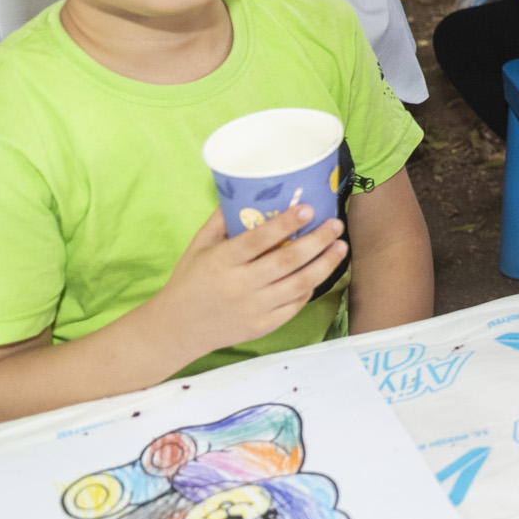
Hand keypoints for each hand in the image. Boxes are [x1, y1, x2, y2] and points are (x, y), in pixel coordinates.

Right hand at [150, 208, 346, 359]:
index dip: (286, 223)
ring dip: (325, 264)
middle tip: (336, 225)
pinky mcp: (262, 326)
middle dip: (318, 241)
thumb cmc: (189, 281)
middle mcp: (239, 286)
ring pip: (299, 284)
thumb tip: (244, 189)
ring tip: (341, 247)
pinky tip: (321, 272)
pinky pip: (294, 305)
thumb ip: (220, 220)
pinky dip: (311, 288)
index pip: (259, 240)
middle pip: (287, 261)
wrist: (177, 329)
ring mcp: (253, 308)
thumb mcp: (198, 246)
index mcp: (222, 262)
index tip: (309, 208)